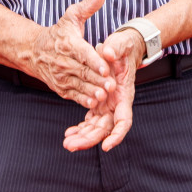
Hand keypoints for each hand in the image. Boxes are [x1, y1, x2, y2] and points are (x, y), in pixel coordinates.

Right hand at [23, 0, 114, 109]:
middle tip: (111, 84)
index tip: (105, 67)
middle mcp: (63, 61)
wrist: (34, 51)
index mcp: (68, 43)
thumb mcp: (70, 18)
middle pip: (82, 71)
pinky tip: (93, 102)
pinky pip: (73, 94)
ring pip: (79, 85)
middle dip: (97, 79)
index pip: (82, 53)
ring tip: (104, 95)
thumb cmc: (58, 34)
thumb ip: (87, 7)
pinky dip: (83, 99)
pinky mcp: (60, 87)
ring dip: (91, 91)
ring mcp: (61, 76)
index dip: (94, 60)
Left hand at [63, 27, 140, 151]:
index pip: (123, 120)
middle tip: (71, 146)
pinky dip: (81, 128)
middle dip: (90, 139)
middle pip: (106, 129)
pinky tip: (69, 133)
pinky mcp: (99, 103)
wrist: (120, 49)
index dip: (116, 135)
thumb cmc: (122, 47)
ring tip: (67, 143)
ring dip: (83, 137)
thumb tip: (106, 51)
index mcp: (124, 94)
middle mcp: (117, 104)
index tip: (106, 147)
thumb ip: (115, 47)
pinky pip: (91, 120)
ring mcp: (108, 105)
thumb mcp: (120, 44)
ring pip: (97, 128)